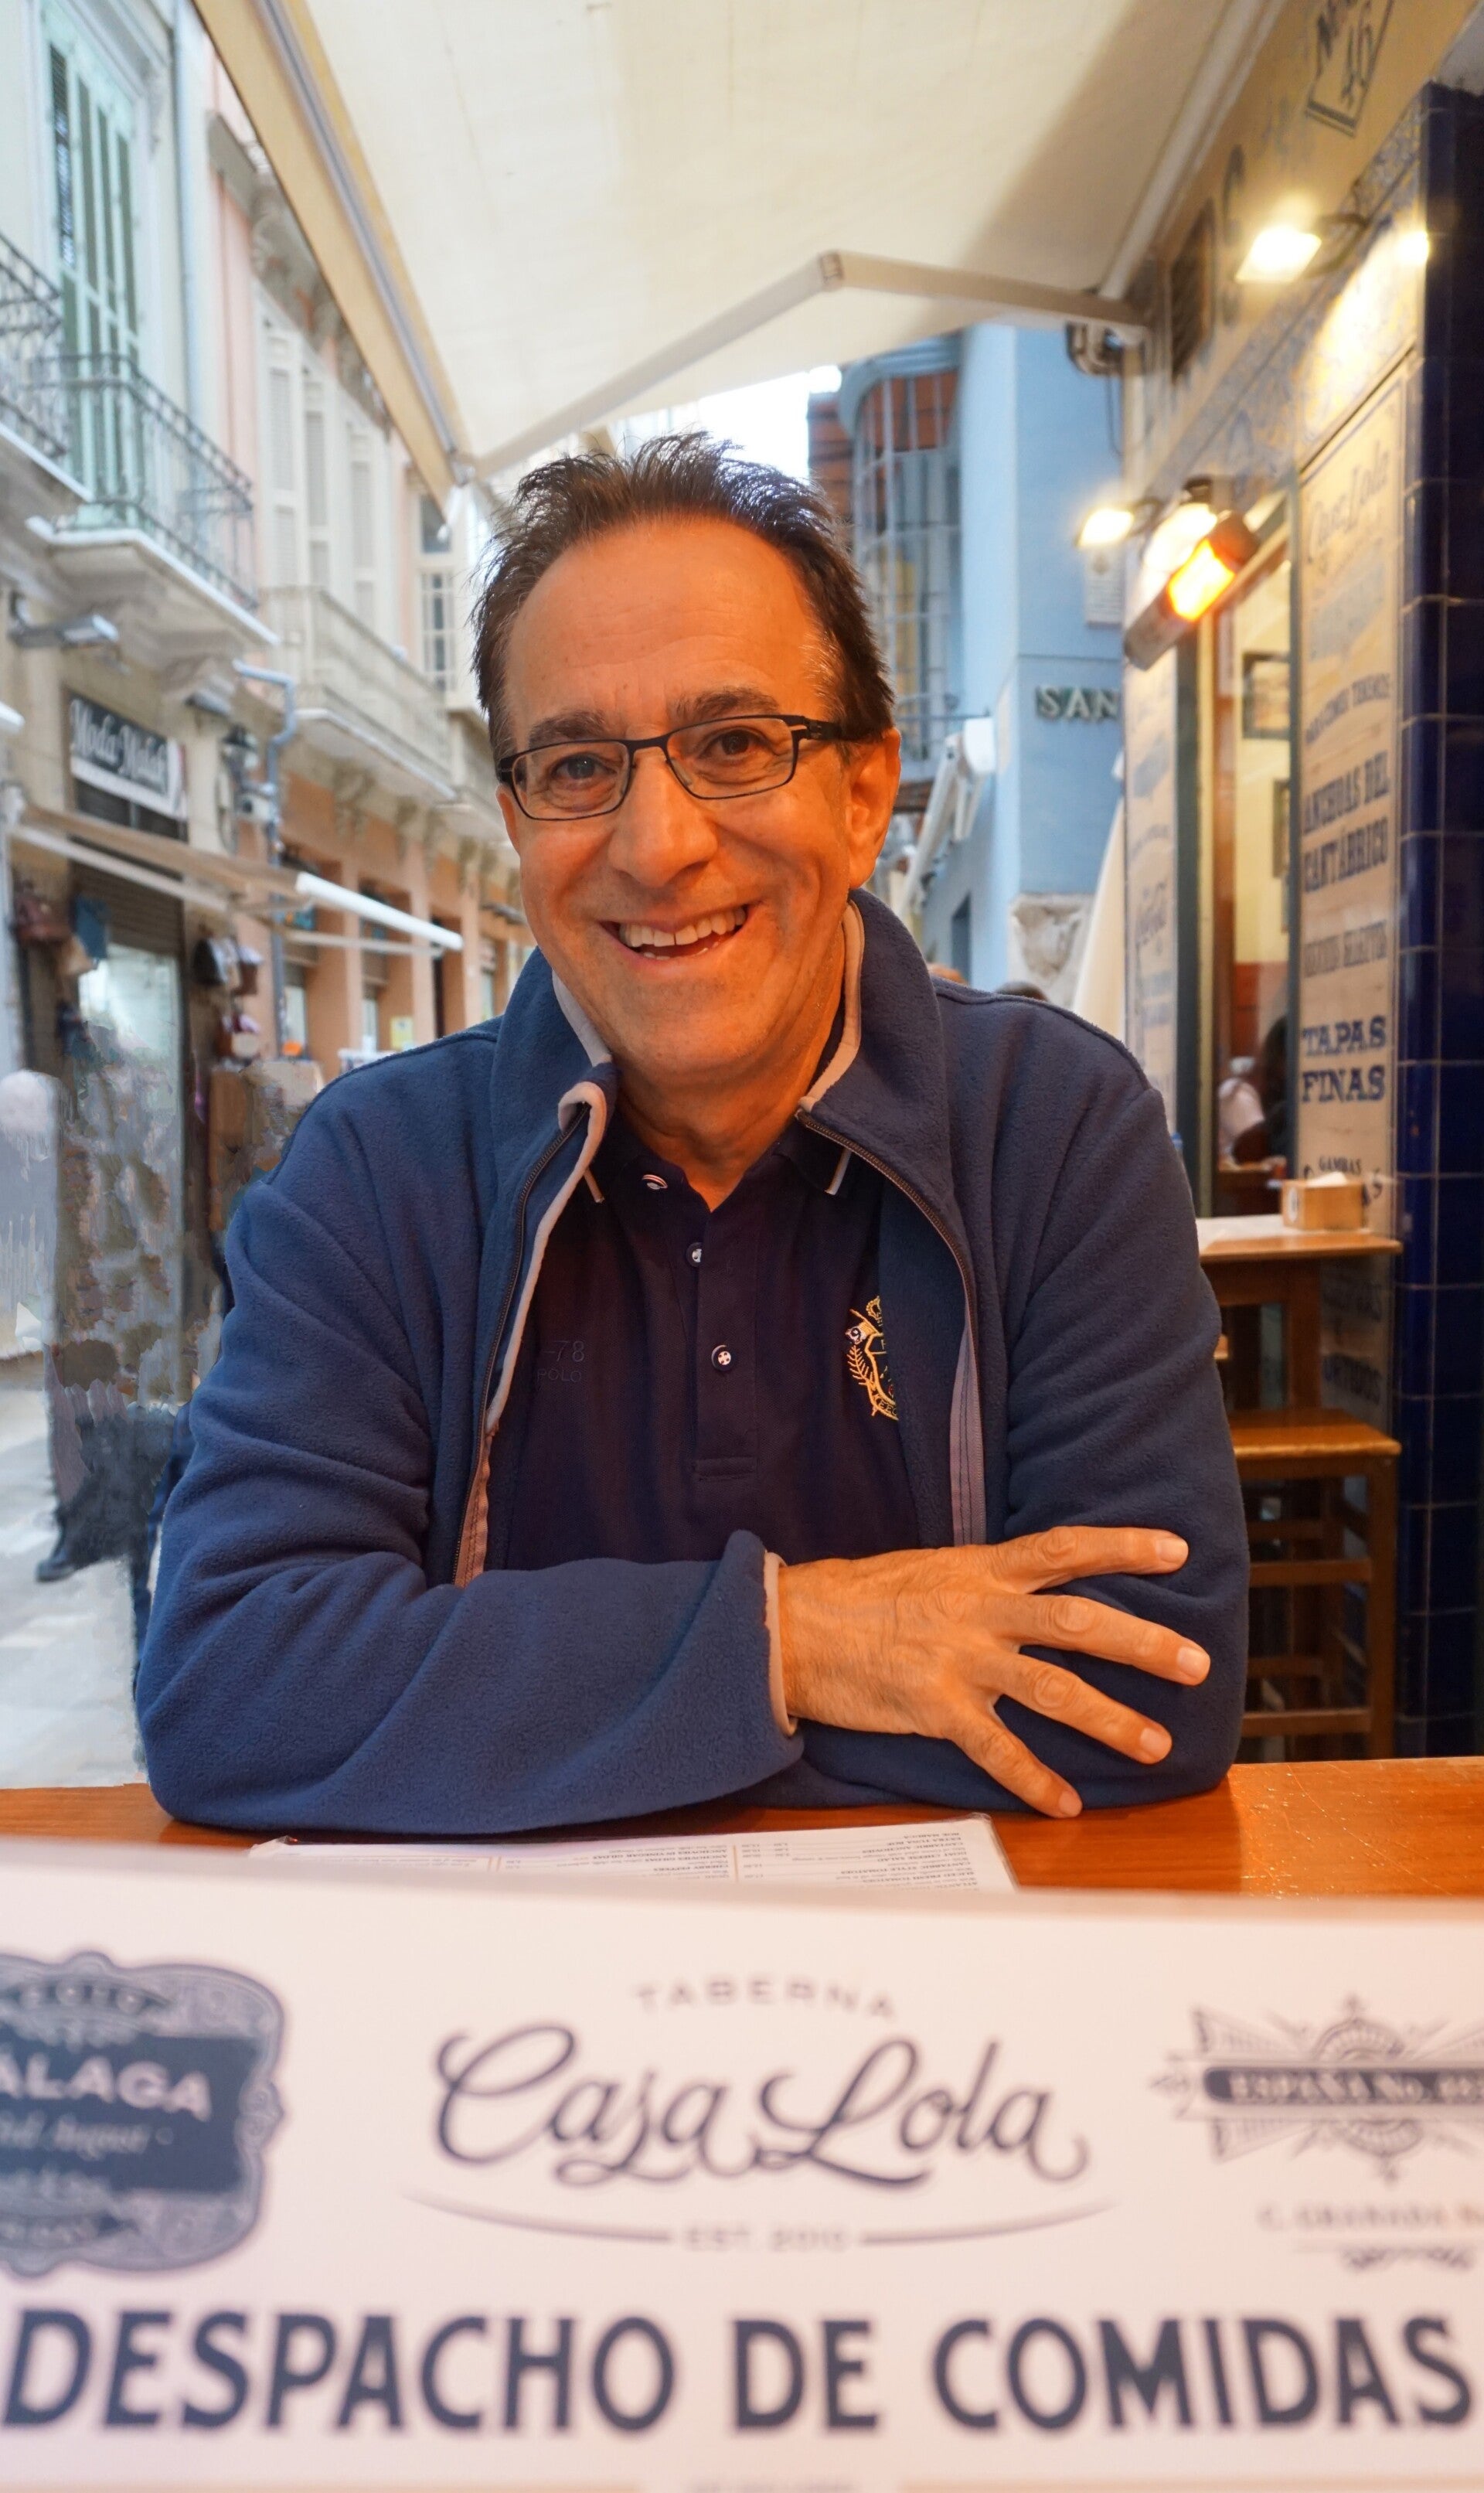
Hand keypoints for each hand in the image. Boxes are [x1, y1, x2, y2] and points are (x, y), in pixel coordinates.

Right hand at [776, 1526, 1208, 1818]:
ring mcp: (959, 1659)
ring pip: (1052, 1688)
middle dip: (1144, 1643)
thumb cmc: (860, 1598)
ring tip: (1154, 1745)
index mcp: (981, 1570)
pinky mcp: (935, 1707)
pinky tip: (1066, 1802)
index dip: (1123, 1546)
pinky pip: (996, 1749)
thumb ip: (988, 1583)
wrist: (792, 1628)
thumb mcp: (931, 1571)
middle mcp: (980, 1610)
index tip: (1177, 1549)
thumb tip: (1038, 1591)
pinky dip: (1035, 1778)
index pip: (1065, 1549)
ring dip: (1110, 1719)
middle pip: (1079, 1621)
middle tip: (1196, 1664)